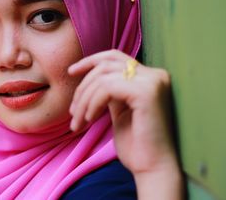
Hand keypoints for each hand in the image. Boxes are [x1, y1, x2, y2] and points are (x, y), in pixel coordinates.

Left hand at [68, 49, 183, 198]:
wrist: (152, 168)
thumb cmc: (136, 144)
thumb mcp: (120, 110)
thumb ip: (110, 91)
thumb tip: (90, 77)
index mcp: (150, 77)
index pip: (115, 57)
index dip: (90, 61)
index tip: (70, 72)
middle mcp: (155, 75)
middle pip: (106, 65)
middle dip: (83, 86)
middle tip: (73, 112)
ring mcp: (153, 81)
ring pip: (103, 77)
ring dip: (84, 100)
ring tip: (78, 122)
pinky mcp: (147, 92)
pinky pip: (107, 88)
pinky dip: (92, 103)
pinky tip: (90, 120)